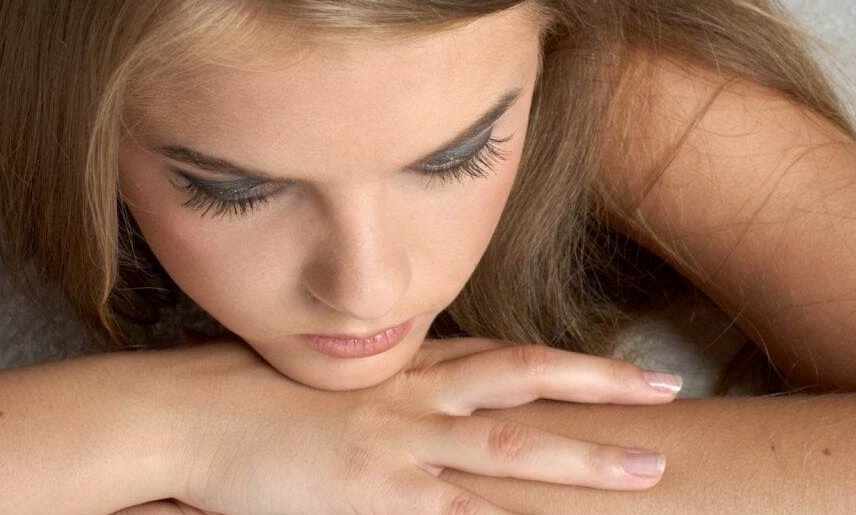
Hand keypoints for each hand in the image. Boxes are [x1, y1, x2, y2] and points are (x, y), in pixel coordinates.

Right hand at [165, 335, 678, 513]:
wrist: (187, 414)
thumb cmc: (251, 393)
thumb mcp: (332, 379)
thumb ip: (390, 388)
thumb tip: (434, 400)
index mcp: (405, 368)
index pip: (504, 359)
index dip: (570, 364)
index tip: (622, 370)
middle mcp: (413, 397)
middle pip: (525, 382)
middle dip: (602, 387)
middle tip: (668, 391)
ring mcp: (399, 446)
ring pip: (511, 451)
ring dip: (584, 462)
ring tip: (649, 471)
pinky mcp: (375, 497)